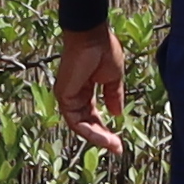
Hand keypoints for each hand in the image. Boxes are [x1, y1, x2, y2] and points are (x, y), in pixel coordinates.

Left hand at [53, 26, 128, 153]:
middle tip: (117, 148)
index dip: (105, 130)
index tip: (119, 142)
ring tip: (113, 145)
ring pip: (80, 125)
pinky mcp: (63, 96)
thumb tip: (117, 114)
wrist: (92, 35)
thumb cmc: (103, 50)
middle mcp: (74, 95)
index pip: (93, 116)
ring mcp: (67, 96)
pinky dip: (88, 130)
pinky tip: (103, 136)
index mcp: (86, 90)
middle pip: (87, 123)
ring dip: (97, 137)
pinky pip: (75, 120)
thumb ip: (114, 96)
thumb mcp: (113, 78)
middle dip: (102, 137)